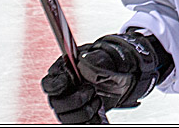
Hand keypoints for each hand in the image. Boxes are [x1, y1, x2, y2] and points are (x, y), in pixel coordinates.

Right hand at [41, 32, 172, 122]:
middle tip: (92, 95)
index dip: (56, 83)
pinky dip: (89, 122)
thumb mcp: (110, 58)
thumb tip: (85, 63)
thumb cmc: (116, 62)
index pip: (51, 80)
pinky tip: (99, 117)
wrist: (127, 74)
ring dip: (82, 113)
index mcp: (66, 71)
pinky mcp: (83, 116)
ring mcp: (72, 103)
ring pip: (66, 116)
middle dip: (74, 101)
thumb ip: (96, 60)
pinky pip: (80, 124)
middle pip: (57, 102)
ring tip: (98, 104)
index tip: (68, 81)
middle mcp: (65, 88)